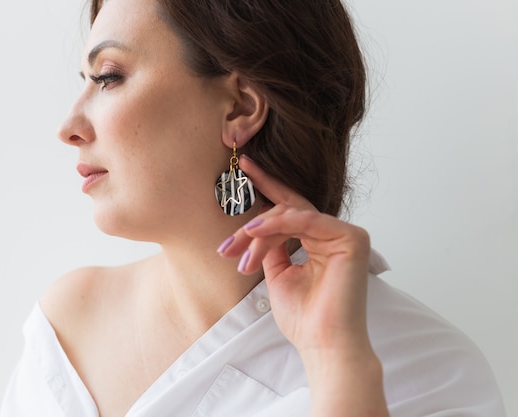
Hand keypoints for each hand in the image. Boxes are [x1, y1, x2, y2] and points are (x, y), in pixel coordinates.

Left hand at [218, 155, 372, 355]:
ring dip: (258, 232)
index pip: (290, 210)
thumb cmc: (304, 318)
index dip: (267, 186)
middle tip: (226, 247)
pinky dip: (277, 224)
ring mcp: (344, 234)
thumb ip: (272, 247)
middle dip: (251, 226)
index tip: (244, 166)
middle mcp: (333, 235)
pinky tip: (253, 232)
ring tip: (237, 251)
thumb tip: (256, 227)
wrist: (323, 344)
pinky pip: (306, 220)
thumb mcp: (277, 275)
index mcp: (319, 242)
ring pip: (290, 215)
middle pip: (285, 212)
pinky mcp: (351, 237)